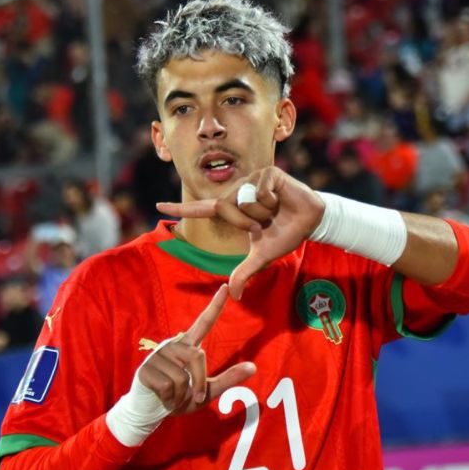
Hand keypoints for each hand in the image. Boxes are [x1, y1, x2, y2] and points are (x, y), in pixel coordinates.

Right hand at [137, 285, 255, 413]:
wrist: (152, 410)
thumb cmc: (181, 398)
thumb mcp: (208, 391)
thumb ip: (228, 379)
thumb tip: (254, 367)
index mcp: (189, 347)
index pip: (204, 323)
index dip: (215, 306)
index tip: (226, 287)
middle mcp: (173, 346)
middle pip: (197, 357)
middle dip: (199, 382)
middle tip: (192, 397)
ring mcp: (158, 356)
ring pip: (182, 376)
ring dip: (181, 394)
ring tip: (172, 395)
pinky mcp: (145, 369)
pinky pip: (167, 385)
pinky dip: (169, 398)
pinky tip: (162, 397)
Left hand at [157, 167, 324, 299]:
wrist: (310, 222)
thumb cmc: (284, 235)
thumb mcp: (261, 256)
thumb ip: (244, 272)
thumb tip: (234, 296)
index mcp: (232, 209)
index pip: (201, 209)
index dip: (180, 209)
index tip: (158, 206)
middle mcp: (237, 192)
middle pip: (226, 208)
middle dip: (247, 222)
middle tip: (266, 222)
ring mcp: (251, 179)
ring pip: (243, 199)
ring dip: (262, 212)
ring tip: (275, 210)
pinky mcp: (267, 173)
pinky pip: (260, 190)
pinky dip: (272, 201)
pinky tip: (282, 199)